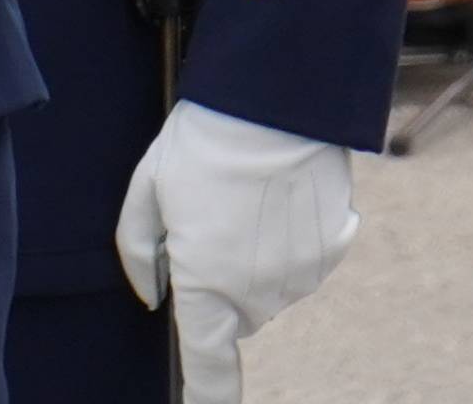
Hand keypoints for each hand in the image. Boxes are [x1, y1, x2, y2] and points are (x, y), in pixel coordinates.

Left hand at [114, 101, 359, 401]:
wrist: (279, 99)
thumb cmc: (204, 141)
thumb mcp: (148, 187)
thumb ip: (138, 249)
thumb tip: (152, 292)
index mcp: (207, 286)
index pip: (208, 367)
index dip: (207, 399)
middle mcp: (259, 294)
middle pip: (237, 315)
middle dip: (221, 283)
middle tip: (211, 218)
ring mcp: (302, 274)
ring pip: (271, 288)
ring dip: (258, 259)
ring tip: (247, 196)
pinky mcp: (334, 246)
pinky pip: (306, 260)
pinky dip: (292, 239)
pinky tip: (280, 193)